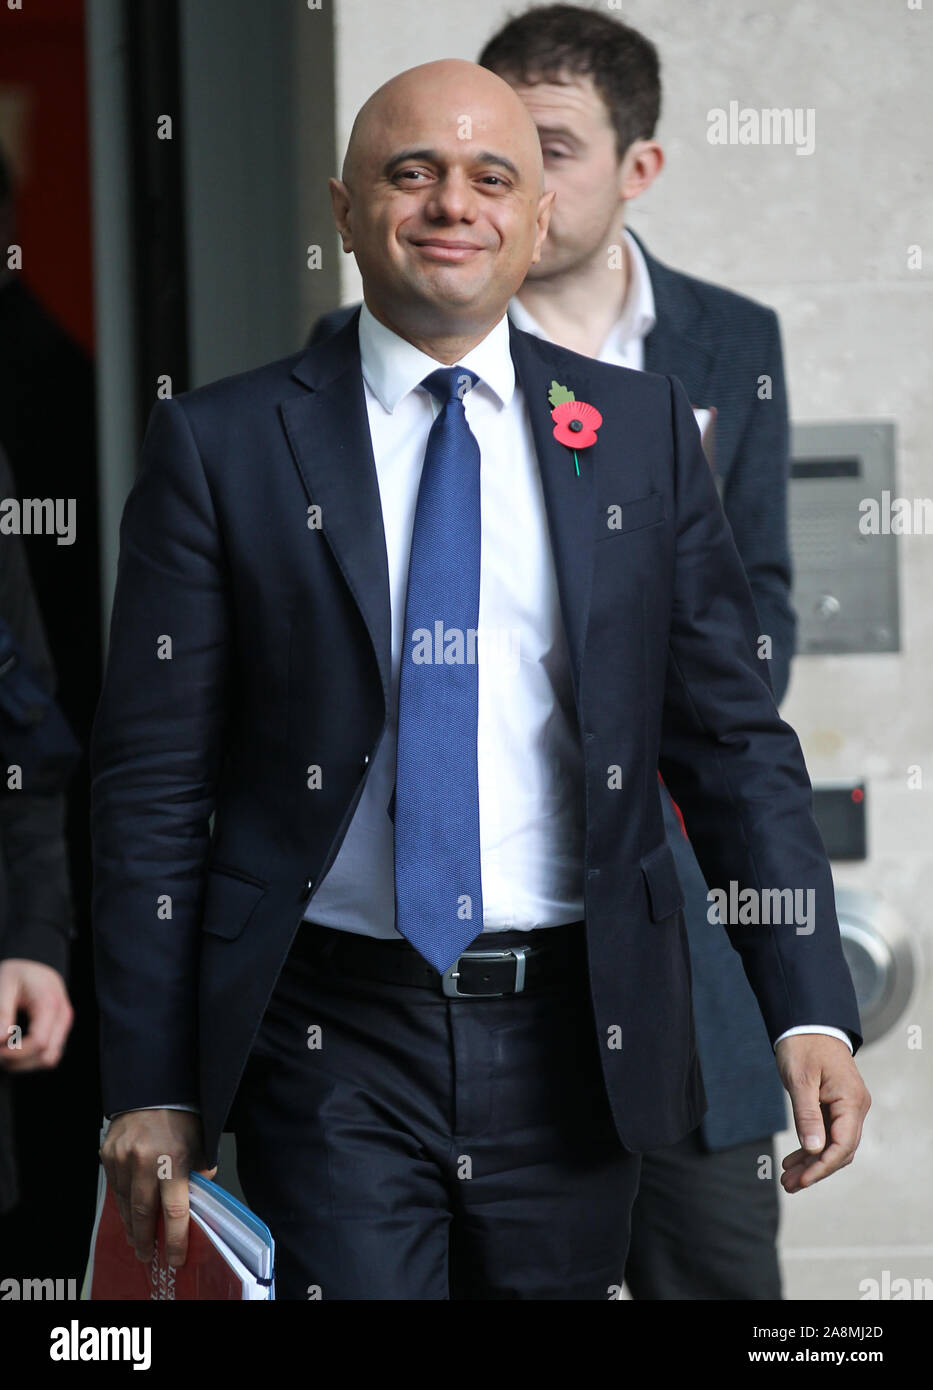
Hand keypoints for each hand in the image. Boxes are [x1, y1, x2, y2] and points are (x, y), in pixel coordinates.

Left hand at [0, 958, 72, 1071]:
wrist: (34, 968)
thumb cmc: (19, 974)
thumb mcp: (4, 984)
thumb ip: (2, 1012)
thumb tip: (1, 1040)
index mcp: (50, 1003)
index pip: (39, 1042)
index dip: (14, 1052)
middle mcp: (63, 1016)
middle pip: (46, 1056)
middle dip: (18, 1060)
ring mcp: (64, 1026)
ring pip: (49, 1060)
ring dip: (24, 1063)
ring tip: (4, 1050)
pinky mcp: (61, 1032)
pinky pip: (50, 1056)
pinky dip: (31, 1059)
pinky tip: (15, 1049)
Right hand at [100, 1109, 216, 1265]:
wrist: (153, 1087)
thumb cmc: (181, 1116)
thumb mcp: (200, 1143)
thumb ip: (200, 1173)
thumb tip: (199, 1199)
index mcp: (173, 1160)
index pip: (174, 1212)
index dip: (175, 1240)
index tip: (176, 1259)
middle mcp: (145, 1162)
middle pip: (143, 1214)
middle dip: (146, 1240)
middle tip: (148, 1256)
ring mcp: (122, 1158)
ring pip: (124, 1203)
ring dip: (131, 1224)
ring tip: (137, 1239)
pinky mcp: (108, 1154)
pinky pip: (114, 1187)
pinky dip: (122, 1202)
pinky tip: (128, 1212)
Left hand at [776, 1034, 870, 1191]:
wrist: (807, 1021)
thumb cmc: (803, 1045)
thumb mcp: (800, 1080)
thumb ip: (807, 1115)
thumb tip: (814, 1150)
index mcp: (851, 1101)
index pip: (842, 1145)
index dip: (822, 1166)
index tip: (802, 1180)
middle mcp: (855, 1107)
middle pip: (839, 1150)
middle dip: (815, 1170)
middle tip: (788, 1185)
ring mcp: (847, 1106)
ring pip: (833, 1144)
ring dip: (812, 1162)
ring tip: (787, 1179)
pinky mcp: (837, 1105)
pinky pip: (827, 1133)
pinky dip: (811, 1147)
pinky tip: (794, 1160)